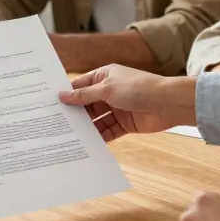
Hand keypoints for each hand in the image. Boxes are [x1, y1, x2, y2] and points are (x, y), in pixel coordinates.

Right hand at [57, 64, 197, 140]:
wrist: (169, 104)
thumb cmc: (140, 88)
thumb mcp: (107, 89)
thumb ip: (84, 95)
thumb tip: (63, 96)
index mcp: (104, 76)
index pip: (80, 85)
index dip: (67, 94)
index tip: (50, 104)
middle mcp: (109, 92)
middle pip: (86, 104)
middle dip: (74, 114)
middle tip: (55, 124)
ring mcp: (116, 109)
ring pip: (96, 120)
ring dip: (85, 127)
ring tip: (68, 137)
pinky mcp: (124, 124)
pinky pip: (107, 132)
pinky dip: (99, 137)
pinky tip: (87, 144)